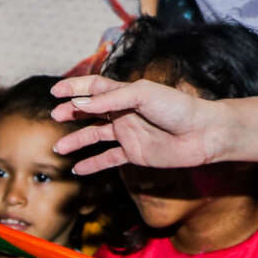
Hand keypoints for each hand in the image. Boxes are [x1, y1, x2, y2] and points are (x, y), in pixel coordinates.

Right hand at [49, 75, 231, 173]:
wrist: (203, 133)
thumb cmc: (178, 107)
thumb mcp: (143, 94)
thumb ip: (111, 100)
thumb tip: (80, 104)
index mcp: (126, 93)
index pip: (94, 88)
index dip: (74, 88)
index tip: (54, 92)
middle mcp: (124, 112)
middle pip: (91, 111)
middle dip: (71, 113)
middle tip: (55, 117)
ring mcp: (129, 133)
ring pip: (95, 136)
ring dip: (77, 141)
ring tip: (58, 148)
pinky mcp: (135, 153)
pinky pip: (109, 158)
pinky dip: (93, 163)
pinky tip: (78, 168)